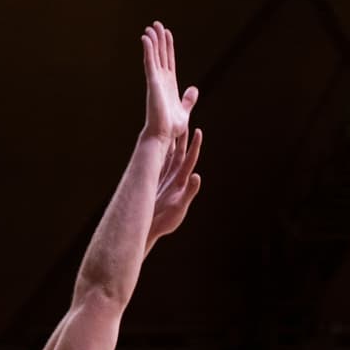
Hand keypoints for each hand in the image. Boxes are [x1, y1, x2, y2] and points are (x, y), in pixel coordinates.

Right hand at [141, 21, 195, 143]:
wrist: (163, 135)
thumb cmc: (171, 127)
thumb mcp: (184, 110)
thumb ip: (188, 99)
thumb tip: (194, 89)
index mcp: (170, 84)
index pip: (169, 60)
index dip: (168, 46)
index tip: (166, 33)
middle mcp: (161, 79)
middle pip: (161, 54)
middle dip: (159, 39)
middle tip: (156, 24)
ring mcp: (156, 80)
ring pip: (154, 55)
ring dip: (153, 40)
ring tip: (151, 26)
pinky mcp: (152, 82)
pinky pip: (149, 62)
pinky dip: (148, 50)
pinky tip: (146, 38)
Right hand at [149, 124, 202, 243]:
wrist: (151, 228)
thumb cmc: (166, 220)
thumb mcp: (180, 206)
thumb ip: (189, 192)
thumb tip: (197, 176)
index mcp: (181, 181)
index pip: (189, 159)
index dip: (194, 145)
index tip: (198, 131)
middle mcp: (174, 177)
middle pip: (180, 153)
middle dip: (183, 138)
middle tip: (184, 120)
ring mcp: (165, 179)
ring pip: (168, 157)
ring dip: (171, 143)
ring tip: (171, 128)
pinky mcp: (155, 182)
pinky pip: (158, 163)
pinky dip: (158, 153)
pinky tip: (157, 144)